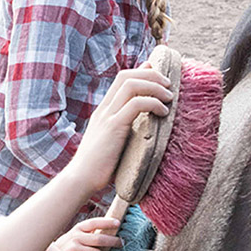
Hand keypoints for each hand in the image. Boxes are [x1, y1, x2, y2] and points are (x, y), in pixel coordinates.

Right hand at [56, 216, 122, 250]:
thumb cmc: (67, 247)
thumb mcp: (75, 236)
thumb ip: (88, 234)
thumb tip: (109, 231)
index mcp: (78, 229)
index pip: (94, 222)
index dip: (106, 222)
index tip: (118, 222)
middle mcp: (76, 237)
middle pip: (99, 239)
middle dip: (113, 242)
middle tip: (121, 244)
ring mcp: (75, 249)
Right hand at [71, 64, 172, 191]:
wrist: (81, 179)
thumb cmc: (99, 166)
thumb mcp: (112, 141)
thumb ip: (124, 129)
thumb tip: (142, 125)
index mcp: (104, 110)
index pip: (121, 79)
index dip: (141, 71)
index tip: (158, 74)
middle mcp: (104, 109)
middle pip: (126, 76)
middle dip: (151, 74)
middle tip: (169, 84)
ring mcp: (107, 117)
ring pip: (131, 86)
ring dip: (154, 87)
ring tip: (169, 97)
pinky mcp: (114, 127)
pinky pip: (136, 105)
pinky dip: (153, 103)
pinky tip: (163, 112)